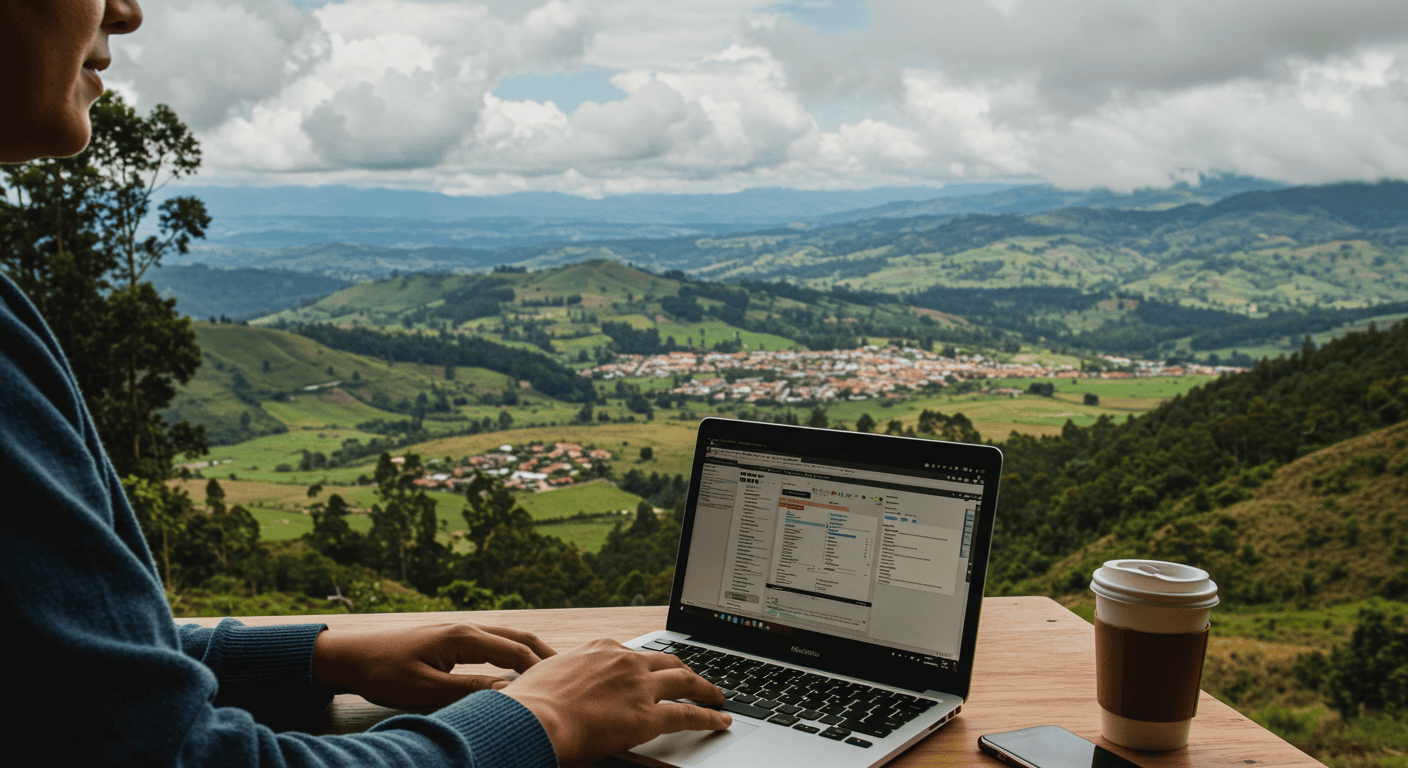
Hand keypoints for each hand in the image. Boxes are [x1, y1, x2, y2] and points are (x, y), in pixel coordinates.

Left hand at [312, 623, 555, 709]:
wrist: (351, 655)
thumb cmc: (383, 674)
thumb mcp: (424, 690)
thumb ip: (467, 691)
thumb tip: (509, 694)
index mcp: (463, 637)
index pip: (515, 651)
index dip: (541, 669)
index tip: (564, 686)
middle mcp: (467, 628)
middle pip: (519, 638)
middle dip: (547, 655)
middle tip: (574, 675)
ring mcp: (461, 632)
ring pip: (509, 638)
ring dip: (533, 652)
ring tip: (556, 671)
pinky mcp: (454, 640)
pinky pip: (495, 643)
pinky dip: (516, 653)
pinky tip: (520, 669)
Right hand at [500, 638, 731, 764]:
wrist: (533, 718)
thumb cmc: (530, 704)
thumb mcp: (545, 677)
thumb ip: (562, 679)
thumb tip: (554, 688)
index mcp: (600, 648)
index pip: (635, 653)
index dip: (649, 664)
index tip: (656, 669)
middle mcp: (624, 660)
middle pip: (667, 661)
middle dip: (685, 669)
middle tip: (696, 679)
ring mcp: (639, 685)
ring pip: (685, 680)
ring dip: (705, 688)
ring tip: (717, 696)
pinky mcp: (647, 715)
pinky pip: (688, 713)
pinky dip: (709, 716)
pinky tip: (721, 719)